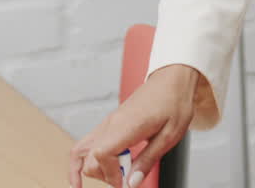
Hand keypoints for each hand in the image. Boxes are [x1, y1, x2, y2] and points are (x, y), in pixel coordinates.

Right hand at [69, 64, 198, 187]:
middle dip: (107, 176)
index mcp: (126, 125)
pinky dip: (81, 160)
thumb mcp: (169, 135)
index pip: (101, 154)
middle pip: (90, 159)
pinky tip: (82, 175)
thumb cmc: (174, 101)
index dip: (111, 174)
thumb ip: (148, 160)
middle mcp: (112, 123)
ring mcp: (108, 122)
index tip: (126, 181)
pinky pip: (86, 143)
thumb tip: (132, 183)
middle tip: (128, 177)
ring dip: (94, 170)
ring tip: (113, 176)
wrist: (172, 78)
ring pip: (82, 152)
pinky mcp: (109, 123)